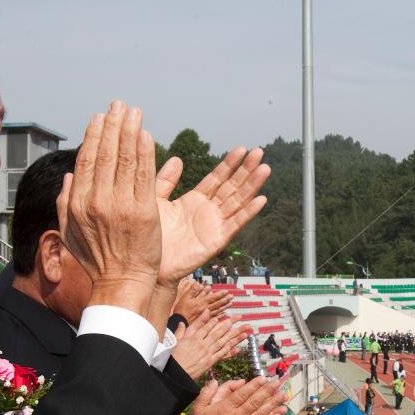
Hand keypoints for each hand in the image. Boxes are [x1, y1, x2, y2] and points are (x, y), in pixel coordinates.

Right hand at [56, 101, 159, 310]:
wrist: (121, 283)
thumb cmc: (97, 261)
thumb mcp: (70, 233)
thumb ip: (66, 203)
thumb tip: (68, 177)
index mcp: (78, 204)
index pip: (86, 160)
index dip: (93, 136)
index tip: (99, 118)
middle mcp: (97, 201)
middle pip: (105, 154)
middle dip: (112, 125)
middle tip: (118, 105)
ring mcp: (121, 205)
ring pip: (125, 159)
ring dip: (129, 131)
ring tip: (133, 111)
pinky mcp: (144, 211)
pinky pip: (144, 175)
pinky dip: (145, 152)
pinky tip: (145, 134)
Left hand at [153, 147, 269, 282]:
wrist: (149, 265)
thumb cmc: (150, 237)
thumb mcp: (155, 201)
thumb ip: (165, 180)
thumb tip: (178, 159)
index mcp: (195, 200)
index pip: (217, 178)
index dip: (229, 164)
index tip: (242, 149)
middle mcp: (208, 211)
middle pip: (232, 186)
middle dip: (246, 170)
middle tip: (259, 151)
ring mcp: (214, 225)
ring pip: (238, 201)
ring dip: (252, 186)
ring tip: (265, 168)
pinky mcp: (217, 240)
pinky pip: (235, 224)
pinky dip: (248, 213)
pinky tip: (261, 200)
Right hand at [171, 311, 251, 379]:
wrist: (176, 373)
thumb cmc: (174, 357)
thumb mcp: (176, 341)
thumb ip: (181, 331)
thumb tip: (182, 322)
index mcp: (194, 338)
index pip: (206, 327)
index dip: (215, 322)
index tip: (222, 317)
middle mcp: (203, 344)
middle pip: (218, 333)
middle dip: (230, 325)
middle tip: (239, 319)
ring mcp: (208, 353)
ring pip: (223, 343)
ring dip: (235, 337)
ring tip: (244, 332)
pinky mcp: (210, 362)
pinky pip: (222, 355)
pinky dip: (230, 351)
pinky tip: (237, 348)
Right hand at [173, 278, 231, 322]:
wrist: (179, 321)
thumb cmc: (181, 310)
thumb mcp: (185, 297)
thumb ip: (192, 291)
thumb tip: (199, 284)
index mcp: (201, 303)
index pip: (213, 297)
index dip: (220, 294)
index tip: (226, 291)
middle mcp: (205, 309)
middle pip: (217, 304)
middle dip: (225, 299)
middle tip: (231, 296)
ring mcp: (205, 315)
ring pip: (217, 310)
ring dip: (225, 306)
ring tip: (230, 303)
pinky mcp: (204, 320)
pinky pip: (214, 317)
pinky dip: (220, 315)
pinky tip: (225, 313)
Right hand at [187, 376, 285, 414]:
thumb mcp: (198, 407)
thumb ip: (207, 392)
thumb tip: (216, 381)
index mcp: (226, 408)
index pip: (243, 394)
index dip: (254, 385)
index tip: (264, 378)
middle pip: (256, 402)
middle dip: (268, 392)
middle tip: (278, 383)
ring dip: (274, 406)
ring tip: (284, 398)